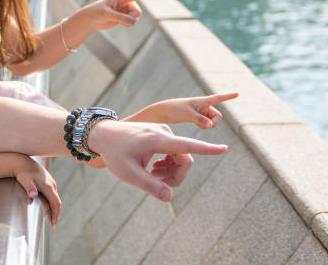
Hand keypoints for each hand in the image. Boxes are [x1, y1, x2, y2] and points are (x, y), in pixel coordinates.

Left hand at [13, 157, 60, 227]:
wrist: (22, 162)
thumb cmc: (23, 173)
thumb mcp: (25, 181)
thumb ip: (30, 189)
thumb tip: (33, 195)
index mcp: (48, 186)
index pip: (56, 203)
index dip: (55, 214)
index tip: (53, 224)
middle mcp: (52, 184)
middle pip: (57, 201)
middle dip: (55, 213)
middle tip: (52, 223)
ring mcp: (51, 182)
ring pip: (54, 197)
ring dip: (52, 207)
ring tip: (49, 217)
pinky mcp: (48, 181)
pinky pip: (51, 194)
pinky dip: (50, 202)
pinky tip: (46, 205)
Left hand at [82, 0, 157, 29]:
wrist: (92, 18)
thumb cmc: (97, 12)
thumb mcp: (107, 15)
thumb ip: (120, 18)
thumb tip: (133, 21)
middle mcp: (126, 1)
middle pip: (138, 11)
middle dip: (131, 18)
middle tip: (119, 19)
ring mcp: (127, 8)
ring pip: (136, 17)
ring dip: (129, 22)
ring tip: (117, 20)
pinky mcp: (126, 15)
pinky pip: (133, 21)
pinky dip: (128, 24)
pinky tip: (119, 22)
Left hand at [88, 120, 226, 201]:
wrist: (103, 134)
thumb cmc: (115, 153)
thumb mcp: (128, 174)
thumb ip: (150, 186)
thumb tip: (169, 197)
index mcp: (158, 140)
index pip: (187, 145)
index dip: (207, 149)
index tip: (224, 148)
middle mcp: (164, 132)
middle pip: (185, 158)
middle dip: (176, 175)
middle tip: (157, 184)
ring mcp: (163, 131)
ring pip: (180, 155)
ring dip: (171, 169)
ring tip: (152, 175)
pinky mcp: (161, 132)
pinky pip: (174, 150)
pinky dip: (168, 161)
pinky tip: (154, 167)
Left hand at [151, 93, 238, 128]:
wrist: (165, 112)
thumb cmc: (176, 109)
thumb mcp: (188, 115)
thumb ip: (200, 120)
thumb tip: (210, 125)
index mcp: (203, 101)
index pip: (218, 98)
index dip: (228, 96)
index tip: (238, 93)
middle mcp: (204, 105)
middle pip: (218, 116)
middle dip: (214, 122)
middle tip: (205, 125)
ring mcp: (202, 111)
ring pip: (213, 121)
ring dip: (208, 124)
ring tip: (196, 122)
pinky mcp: (199, 116)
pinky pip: (207, 123)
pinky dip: (203, 125)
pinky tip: (195, 123)